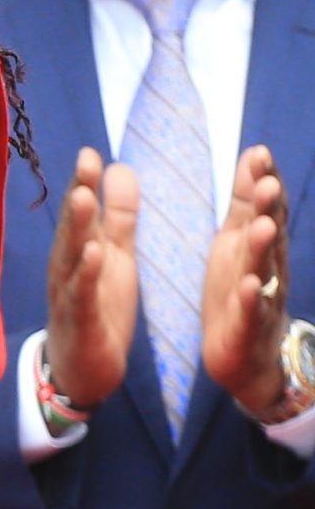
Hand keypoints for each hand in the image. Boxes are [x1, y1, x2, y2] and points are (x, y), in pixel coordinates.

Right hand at [44, 145, 140, 404]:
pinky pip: (82, 295)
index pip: (80, 211)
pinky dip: (86, 275)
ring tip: (85, 198)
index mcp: (79, 250)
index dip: (84, 182)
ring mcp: (69, 294)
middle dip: (78, 193)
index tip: (91, 152)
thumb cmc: (98, 308)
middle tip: (86, 161)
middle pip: (72, 226)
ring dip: (78, 228)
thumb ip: (118, 215)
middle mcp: (67, 267)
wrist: (82, 368)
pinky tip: (95, 255)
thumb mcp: (114, 256)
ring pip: (72, 256)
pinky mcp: (81, 321)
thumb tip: (117, 168)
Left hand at [202, 143, 292, 417]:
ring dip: (264, 248)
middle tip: (268, 182)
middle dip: (270, 209)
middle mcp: (266, 268)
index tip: (259, 153)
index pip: (266, 209)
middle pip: (271, 235)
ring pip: (264, 271)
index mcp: (258, 245)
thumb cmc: (240, 289)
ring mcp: (261, 298)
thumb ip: (247, 200)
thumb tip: (254, 153)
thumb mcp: (238, 238)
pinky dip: (251, 299)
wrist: (246, 355)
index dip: (264, 182)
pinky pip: (251, 312)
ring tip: (263, 226)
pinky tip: (249, 285)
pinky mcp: (247, 328)